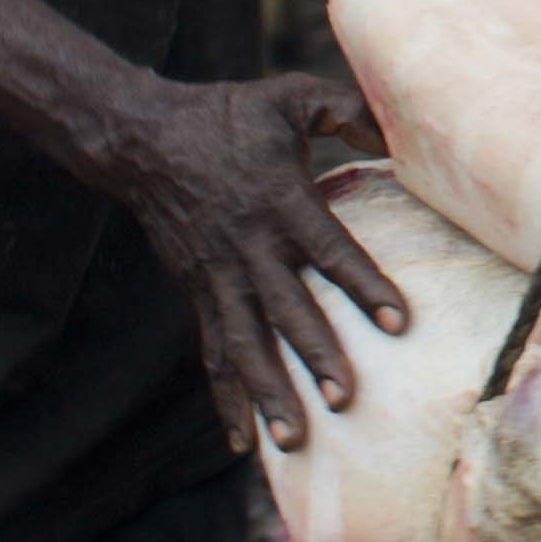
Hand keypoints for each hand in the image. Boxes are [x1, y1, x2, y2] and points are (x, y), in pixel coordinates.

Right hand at [101, 72, 402, 452]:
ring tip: (294, 440)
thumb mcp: (288, 98)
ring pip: (244, 344)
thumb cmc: (227, 117)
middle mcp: (249, 247)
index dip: (363, 285)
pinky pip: (214, 353)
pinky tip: (241, 443)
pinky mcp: (198, 293)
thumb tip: (398, 130)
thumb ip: (345, 110)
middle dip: (315, 355)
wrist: (142, 139)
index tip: (397, 321)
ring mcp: (218, 276)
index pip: (328, 250)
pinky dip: (227, 399)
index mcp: (280, 201)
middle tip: (343, 397)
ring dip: (268, 393)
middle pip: (285, 309)